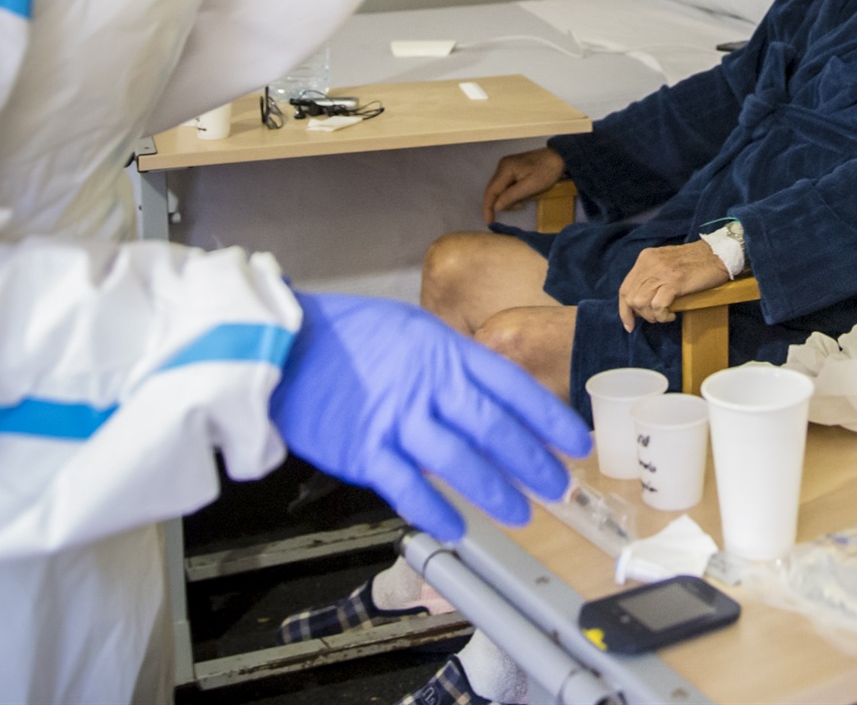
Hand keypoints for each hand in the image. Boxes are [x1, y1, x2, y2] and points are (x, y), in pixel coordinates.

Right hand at [269, 292, 589, 540]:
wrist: (282, 344)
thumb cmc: (348, 337)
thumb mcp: (413, 331)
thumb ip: (453, 364)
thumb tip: (494, 400)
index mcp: (444, 351)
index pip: (512, 387)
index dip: (549, 418)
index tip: (574, 442)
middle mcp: (427, 384)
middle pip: (495, 428)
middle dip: (534, 462)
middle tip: (559, 487)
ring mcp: (395, 418)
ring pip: (459, 462)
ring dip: (496, 492)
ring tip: (521, 514)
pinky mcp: (363, 450)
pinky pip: (408, 487)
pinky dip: (436, 510)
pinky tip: (457, 526)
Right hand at [484, 147, 565, 224]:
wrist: (560, 157)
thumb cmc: (547, 171)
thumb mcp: (530, 186)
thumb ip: (511, 196)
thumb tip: (495, 207)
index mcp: (505, 169)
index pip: (491, 191)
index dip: (488, 208)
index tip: (490, 222)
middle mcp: (502, 166)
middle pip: (494, 190)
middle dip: (502, 203)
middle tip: (519, 207)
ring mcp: (507, 166)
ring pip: (501, 189)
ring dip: (509, 199)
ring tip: (524, 201)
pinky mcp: (513, 168)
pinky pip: (507, 185)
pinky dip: (513, 193)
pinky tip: (523, 196)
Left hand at [617, 241, 732, 330]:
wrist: (718, 254)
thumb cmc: (695, 262)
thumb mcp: (666, 262)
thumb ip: (651, 276)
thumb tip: (639, 302)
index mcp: (645, 258)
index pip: (625, 287)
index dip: (624, 309)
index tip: (629, 324)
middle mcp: (649, 264)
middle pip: (630, 298)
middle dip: (641, 315)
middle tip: (656, 318)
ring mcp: (661, 272)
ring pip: (641, 303)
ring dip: (652, 316)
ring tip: (665, 315)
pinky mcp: (674, 281)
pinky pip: (658, 306)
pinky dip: (662, 315)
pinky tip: (671, 315)